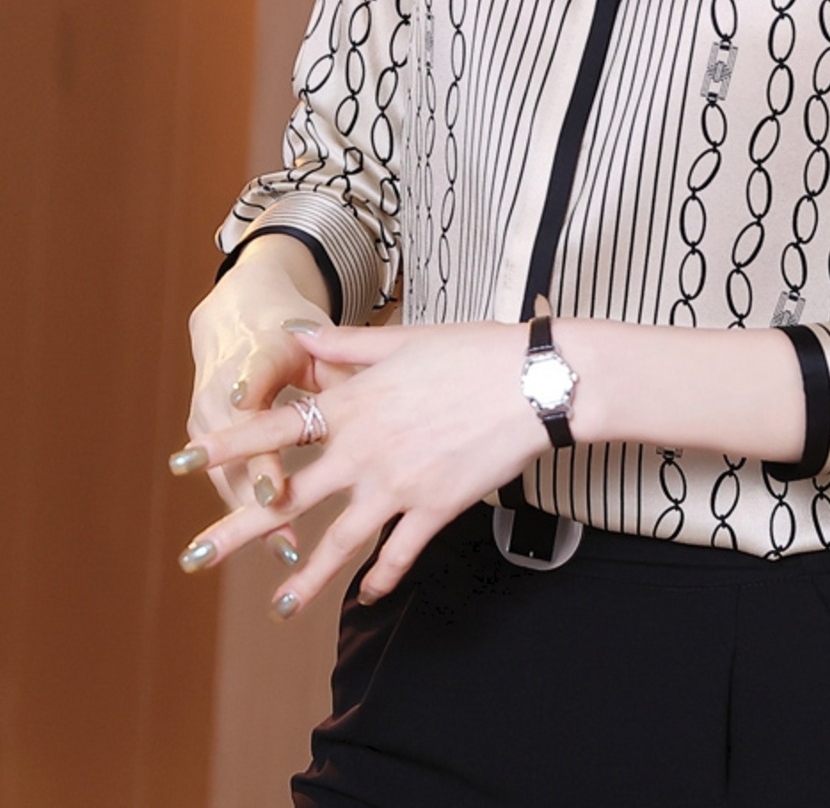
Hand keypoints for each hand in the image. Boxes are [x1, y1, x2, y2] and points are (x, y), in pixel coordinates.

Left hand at [174, 321, 543, 616]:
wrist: (534, 382)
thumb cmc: (474, 351)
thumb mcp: (405, 340)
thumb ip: (347, 346)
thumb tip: (300, 337)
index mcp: (355, 404)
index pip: (275, 428)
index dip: (225, 445)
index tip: (180, 460)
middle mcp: (366, 450)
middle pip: (290, 497)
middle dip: (238, 529)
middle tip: (195, 556)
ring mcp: (399, 484)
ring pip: (339, 542)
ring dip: (304, 578)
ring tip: (277, 608)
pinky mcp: (436, 507)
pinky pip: (401, 552)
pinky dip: (383, 576)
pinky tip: (368, 595)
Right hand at [181, 237, 334, 559]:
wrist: (236, 324)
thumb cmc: (285, 333)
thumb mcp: (311, 339)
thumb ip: (338, 360)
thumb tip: (375, 382)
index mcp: (253, 360)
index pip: (253, 392)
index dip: (261, 423)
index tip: (272, 461)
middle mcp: (224, 396)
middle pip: (236, 450)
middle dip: (254, 486)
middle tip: (281, 513)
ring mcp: (212, 424)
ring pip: (232, 478)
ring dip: (255, 517)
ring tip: (288, 554)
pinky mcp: (214, 448)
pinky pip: (236, 486)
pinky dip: (261, 518)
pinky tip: (288, 552)